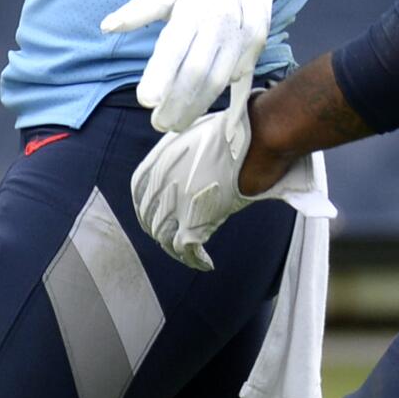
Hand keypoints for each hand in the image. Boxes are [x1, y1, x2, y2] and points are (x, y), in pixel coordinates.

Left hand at [101, 0, 276, 132]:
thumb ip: (139, 10)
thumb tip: (107, 26)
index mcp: (193, 7)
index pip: (175, 47)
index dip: (161, 75)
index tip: (145, 101)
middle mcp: (219, 22)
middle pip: (198, 71)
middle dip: (177, 102)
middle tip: (158, 123)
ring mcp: (241, 36)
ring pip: (218, 79)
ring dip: (196, 106)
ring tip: (175, 122)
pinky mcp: (256, 46)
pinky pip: (235, 76)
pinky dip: (215, 94)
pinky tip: (197, 107)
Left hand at [130, 92, 260, 270]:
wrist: (258, 138)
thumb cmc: (236, 134)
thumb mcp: (194, 136)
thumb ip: (180, 156)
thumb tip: (182, 172)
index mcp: (158, 161)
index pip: (140, 194)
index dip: (147, 209)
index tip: (156, 218)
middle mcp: (161, 183)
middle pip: (151, 218)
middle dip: (161, 231)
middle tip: (177, 238)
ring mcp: (175, 203)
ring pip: (164, 237)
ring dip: (177, 248)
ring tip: (191, 254)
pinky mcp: (194, 220)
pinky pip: (186, 250)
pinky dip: (195, 260)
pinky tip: (206, 263)